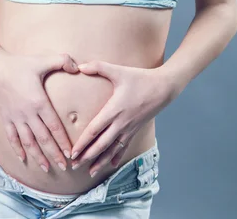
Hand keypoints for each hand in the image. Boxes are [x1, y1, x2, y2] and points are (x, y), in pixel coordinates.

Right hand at [0, 51, 78, 172]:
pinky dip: (17, 149)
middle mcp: (28, 114)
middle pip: (43, 139)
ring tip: (46, 168)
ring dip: (38, 156)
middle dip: (54, 154)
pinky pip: (12, 137)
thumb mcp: (43, 60)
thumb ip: (62, 61)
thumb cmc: (20, 64)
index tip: (71, 153)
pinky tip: (23, 159)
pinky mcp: (5, 118)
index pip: (54, 127)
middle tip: (64, 167)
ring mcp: (15, 117)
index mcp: (39, 102)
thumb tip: (77, 67)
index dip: (63, 142)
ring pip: (28, 142)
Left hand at [70, 61, 172, 176]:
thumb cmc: (140, 78)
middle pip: (101, 144)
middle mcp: (121, 123)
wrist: (163, 87)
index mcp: (114, 110)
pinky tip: (110, 166)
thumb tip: (79, 66)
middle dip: (87, 156)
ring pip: (112, 149)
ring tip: (90, 172)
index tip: (73, 153)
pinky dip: (116, 157)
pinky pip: (124, 147)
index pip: (95, 130)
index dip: (83, 143)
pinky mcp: (136, 129)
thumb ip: (98, 67)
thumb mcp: (119, 70)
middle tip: (73, 166)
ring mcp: (129, 128)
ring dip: (100, 161)